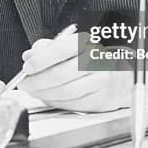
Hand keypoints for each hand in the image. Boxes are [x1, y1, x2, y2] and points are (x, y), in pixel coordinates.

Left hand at [17, 33, 132, 111]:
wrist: (122, 75)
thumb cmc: (93, 60)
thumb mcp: (72, 47)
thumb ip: (49, 48)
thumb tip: (30, 55)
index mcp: (87, 44)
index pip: (62, 49)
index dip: (42, 59)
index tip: (27, 67)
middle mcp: (96, 61)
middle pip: (61, 74)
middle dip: (38, 81)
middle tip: (25, 84)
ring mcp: (101, 82)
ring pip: (66, 91)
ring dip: (45, 94)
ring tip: (34, 92)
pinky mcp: (102, 100)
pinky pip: (73, 104)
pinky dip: (56, 103)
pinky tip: (49, 98)